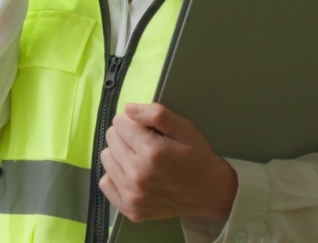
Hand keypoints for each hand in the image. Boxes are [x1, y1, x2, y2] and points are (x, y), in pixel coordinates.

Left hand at [99, 102, 237, 222]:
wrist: (211, 194)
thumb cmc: (198, 158)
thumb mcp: (185, 128)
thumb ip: (156, 114)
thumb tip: (128, 109)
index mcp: (152, 152)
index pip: (120, 122)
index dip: (133, 121)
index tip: (146, 128)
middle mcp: (139, 175)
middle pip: (111, 139)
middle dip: (126, 135)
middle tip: (145, 143)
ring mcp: (133, 195)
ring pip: (107, 158)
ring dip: (120, 154)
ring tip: (140, 158)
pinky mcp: (130, 209)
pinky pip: (105, 183)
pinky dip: (115, 176)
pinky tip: (132, 174)